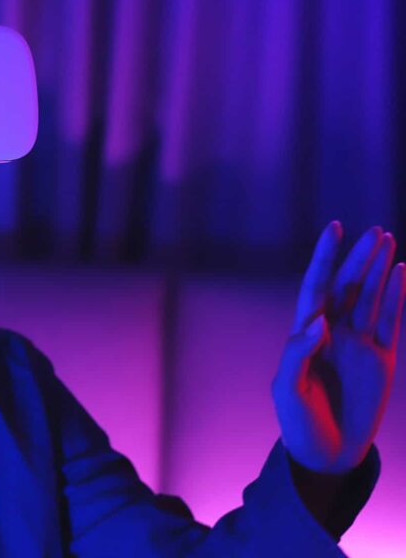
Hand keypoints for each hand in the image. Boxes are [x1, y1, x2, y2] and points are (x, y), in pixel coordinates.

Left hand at [273, 222, 403, 473]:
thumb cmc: (299, 421)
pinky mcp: (382, 359)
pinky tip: (403, 273)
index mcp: (305, 335)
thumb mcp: (288, 389)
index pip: (315, 288)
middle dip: (359, 259)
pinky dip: (397, 297)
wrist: (326, 454)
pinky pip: (391, 321)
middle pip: (347, 287)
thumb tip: (319, 322)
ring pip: (371, 298)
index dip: (324, 258)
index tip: (334, 228)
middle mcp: (332, 334)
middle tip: (375, 231)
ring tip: (388, 240)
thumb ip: (298, 354)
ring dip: (379, 270)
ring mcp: (358, 344)